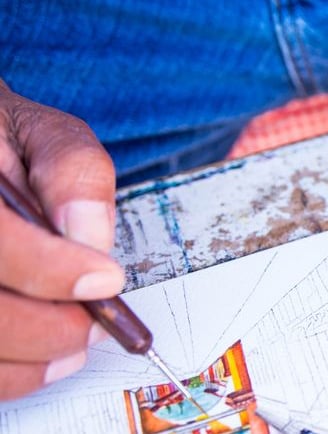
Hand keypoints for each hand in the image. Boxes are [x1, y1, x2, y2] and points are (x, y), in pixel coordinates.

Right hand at [0, 81, 122, 398]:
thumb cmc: (1, 145)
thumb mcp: (39, 132)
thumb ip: (71, 170)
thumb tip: (90, 237)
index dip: (48, 268)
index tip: (105, 279)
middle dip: (45, 326)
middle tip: (94, 323)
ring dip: (29, 357)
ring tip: (75, 341)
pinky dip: (13, 371)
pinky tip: (45, 356)